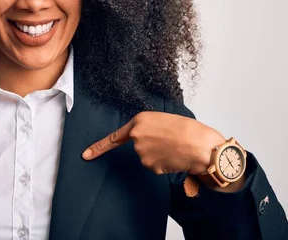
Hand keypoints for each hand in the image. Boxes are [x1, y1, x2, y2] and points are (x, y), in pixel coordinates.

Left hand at [81, 111, 225, 174]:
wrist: (201, 146)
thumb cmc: (190, 130)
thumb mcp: (166, 119)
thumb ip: (151, 127)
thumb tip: (150, 141)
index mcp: (140, 120)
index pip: (115, 137)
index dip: (98, 147)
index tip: (85, 155)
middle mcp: (136, 136)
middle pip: (139, 147)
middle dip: (152, 148)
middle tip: (171, 141)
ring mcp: (141, 152)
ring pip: (147, 158)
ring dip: (160, 156)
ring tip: (175, 148)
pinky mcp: (150, 165)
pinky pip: (155, 167)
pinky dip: (164, 165)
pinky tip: (174, 158)